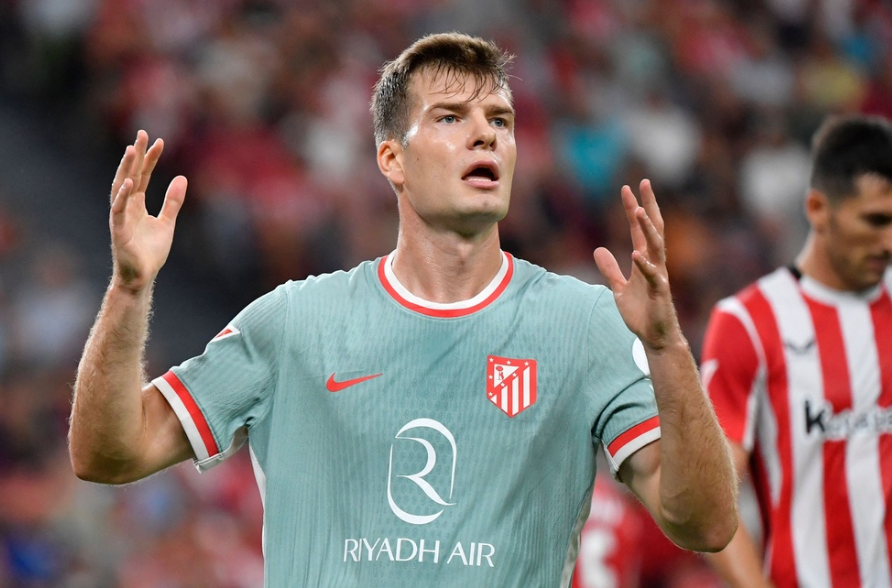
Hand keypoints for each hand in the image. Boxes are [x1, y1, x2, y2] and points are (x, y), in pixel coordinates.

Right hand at [109, 130, 186, 292]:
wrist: (141, 277)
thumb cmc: (150, 252)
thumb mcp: (167, 223)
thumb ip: (173, 202)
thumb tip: (181, 178)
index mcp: (137, 204)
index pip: (142, 175)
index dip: (150, 159)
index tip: (159, 141)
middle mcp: (126, 206)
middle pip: (130, 175)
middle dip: (136, 155)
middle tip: (142, 134)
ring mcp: (121, 217)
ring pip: (120, 187)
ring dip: (126, 169)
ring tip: (132, 150)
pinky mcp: (119, 231)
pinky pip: (118, 210)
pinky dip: (122, 196)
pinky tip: (129, 183)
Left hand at [593, 179, 680, 350]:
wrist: (655, 338)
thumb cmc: (641, 313)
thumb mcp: (619, 289)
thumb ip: (610, 269)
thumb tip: (598, 249)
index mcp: (644, 261)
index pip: (639, 229)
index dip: (633, 208)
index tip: (628, 188)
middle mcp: (654, 263)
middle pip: (653, 229)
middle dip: (648, 206)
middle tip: (643, 184)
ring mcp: (658, 276)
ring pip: (656, 247)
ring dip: (648, 229)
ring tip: (638, 211)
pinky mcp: (659, 292)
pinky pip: (653, 276)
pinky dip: (644, 265)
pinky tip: (636, 254)